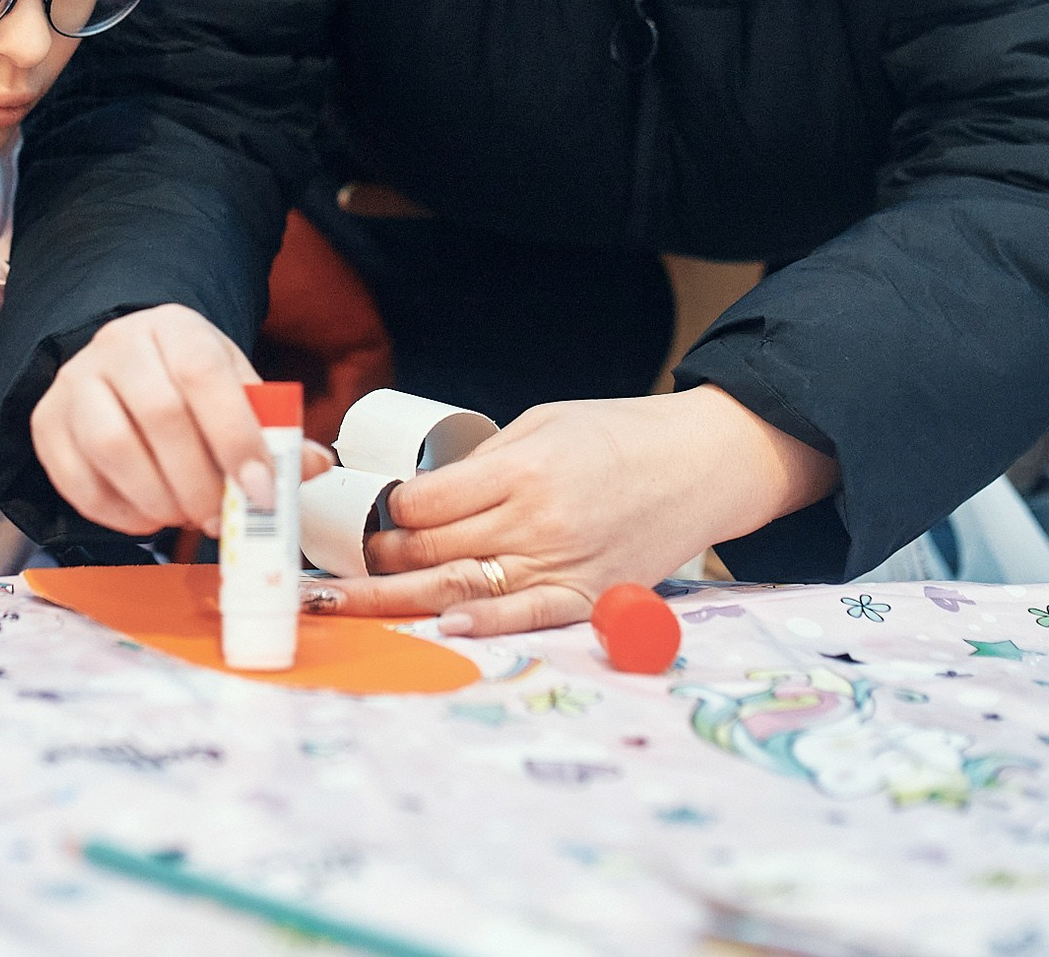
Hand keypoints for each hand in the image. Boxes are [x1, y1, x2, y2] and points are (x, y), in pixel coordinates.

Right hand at [31, 304, 334, 534]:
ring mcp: (74, 382)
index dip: (235, 438)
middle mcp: (117, 345)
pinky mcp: (46, 423)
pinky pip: (75, 479)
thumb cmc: (192, 387)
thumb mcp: (238, 392)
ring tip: (184, 517)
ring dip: (157, 499)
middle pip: (158, 415)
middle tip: (221, 518)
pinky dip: (117, 513)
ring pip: (111, 447)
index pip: (203, 374)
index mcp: (175, 327)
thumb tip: (312, 465)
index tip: (261, 491)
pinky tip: (147, 516)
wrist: (128, 370)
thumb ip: (275, 431)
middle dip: (198, 481)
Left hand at [311, 387, 837, 634]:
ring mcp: (563, 562)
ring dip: (395, 598)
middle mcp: (537, 519)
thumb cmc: (620, 434)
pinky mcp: (589, 595)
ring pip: (460, 587)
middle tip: (343, 565)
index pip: (424, 502)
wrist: (705, 462)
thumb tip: (422, 496)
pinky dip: (481, 625)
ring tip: (344, 604)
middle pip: (430, 550)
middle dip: (377, 558)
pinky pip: (525, 618)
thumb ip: (484, 462)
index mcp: (520, 469)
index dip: (387, 511)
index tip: (373, 513)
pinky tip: (439, 625)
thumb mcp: (543, 423)